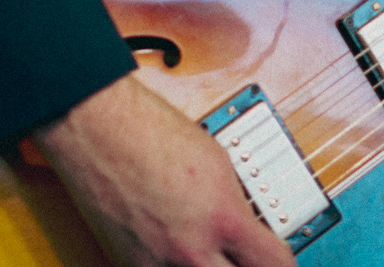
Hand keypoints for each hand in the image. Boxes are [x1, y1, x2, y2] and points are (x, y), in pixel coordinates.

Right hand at [34, 71, 294, 266]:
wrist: (100, 130)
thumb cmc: (153, 133)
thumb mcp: (219, 165)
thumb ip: (237, 206)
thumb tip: (248, 230)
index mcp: (223, 219)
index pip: (274, 265)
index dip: (283, 265)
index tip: (280, 260)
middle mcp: (191, 250)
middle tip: (244, 258)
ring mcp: (157, 263)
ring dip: (208, 266)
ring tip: (210, 252)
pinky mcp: (129, 265)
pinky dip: (174, 265)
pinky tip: (178, 252)